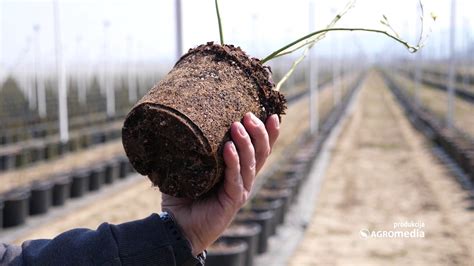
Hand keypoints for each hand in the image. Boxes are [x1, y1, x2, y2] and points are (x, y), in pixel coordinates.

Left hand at [161, 113, 279, 254]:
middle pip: (262, 153)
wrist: (177, 229)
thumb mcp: (191, 168)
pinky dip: (233, 162)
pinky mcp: (232, 201)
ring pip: (251, 163)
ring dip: (246, 143)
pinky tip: (228, 148)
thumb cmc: (184, 197)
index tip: (273, 114)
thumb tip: (183, 122)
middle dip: (260, 132)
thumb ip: (195, 149)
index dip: (269, 133)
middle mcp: (244, 179)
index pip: (259, 149)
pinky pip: (235, 178)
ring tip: (238, 125)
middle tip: (249, 115)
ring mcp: (240, 190)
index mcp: (239, 171)